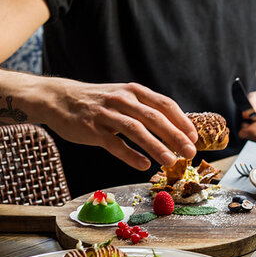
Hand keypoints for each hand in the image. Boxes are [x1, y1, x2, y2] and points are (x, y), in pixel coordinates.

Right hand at [40, 79, 196, 169]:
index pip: (165, 104)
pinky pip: (114, 144)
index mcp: (135, 92)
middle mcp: (123, 100)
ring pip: (136, 130)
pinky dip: (130, 155)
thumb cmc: (100, 102)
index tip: (194, 137)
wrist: (59, 98)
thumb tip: (176, 130)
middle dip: (175, 136)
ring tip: (171, 161)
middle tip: (190, 152)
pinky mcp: (92, 129)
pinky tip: (143, 165)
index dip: (182, 121)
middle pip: (155, 118)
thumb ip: (146, 110)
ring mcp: (107, 114)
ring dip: (156, 146)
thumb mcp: (125, 98)